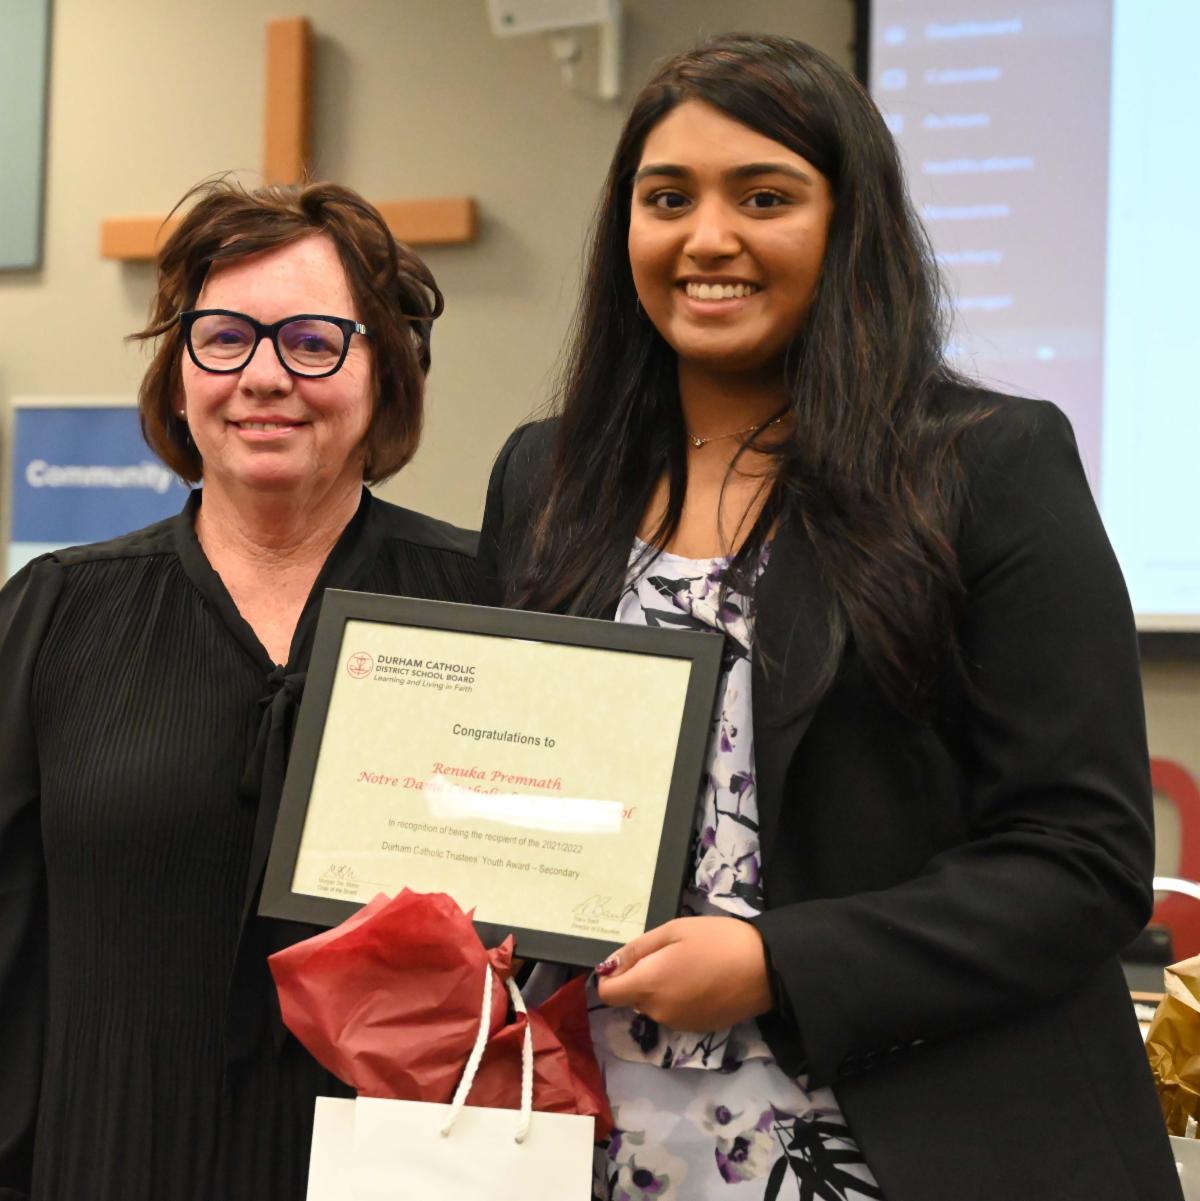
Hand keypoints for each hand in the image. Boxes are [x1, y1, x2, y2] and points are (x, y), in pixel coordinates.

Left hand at [595, 916, 772, 1030]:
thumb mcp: (674, 931)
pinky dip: (679, 999)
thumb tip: (609, 966)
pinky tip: (703, 981)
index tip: (631, 959)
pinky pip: (675, 1013)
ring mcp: (679, 1025)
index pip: (608, 993)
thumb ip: (637, 950)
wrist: (766, 968)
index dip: (612, 975)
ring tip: (690, 964)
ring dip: (661, 988)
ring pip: (654, 1005)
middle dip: (641, 978)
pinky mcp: (699, 1029)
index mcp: (648, 986)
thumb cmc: (717, 941)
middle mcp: (658, 1012)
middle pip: (633, 997)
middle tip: (670, 953)